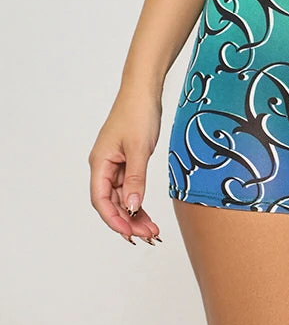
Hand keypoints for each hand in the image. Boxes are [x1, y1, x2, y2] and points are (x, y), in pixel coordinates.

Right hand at [88, 87, 162, 244]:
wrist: (144, 90)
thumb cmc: (138, 113)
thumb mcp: (139, 149)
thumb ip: (136, 180)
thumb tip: (133, 208)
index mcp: (100, 163)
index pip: (101, 200)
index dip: (114, 219)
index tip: (130, 233)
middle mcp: (104, 166)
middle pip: (112, 202)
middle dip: (128, 221)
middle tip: (149, 235)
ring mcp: (116, 163)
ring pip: (122, 197)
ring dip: (135, 213)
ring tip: (152, 229)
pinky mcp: (127, 160)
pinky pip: (130, 186)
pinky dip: (139, 199)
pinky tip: (148, 212)